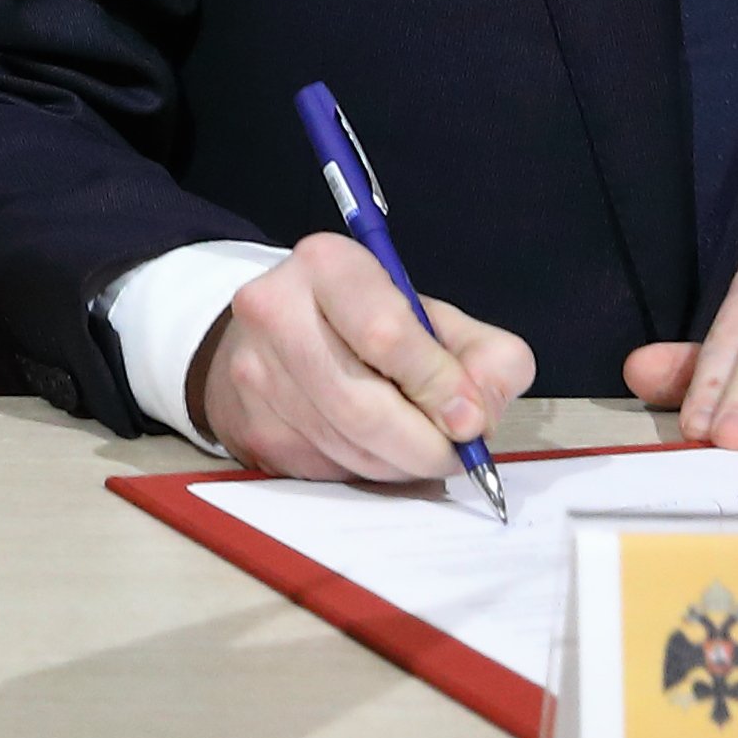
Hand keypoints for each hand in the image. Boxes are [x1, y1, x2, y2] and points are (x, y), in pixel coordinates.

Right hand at [185, 230, 538, 484]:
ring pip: (348, 448)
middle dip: (426, 445)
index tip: (470, 419)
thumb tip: (478, 416)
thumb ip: (486, 357)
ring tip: (420, 446)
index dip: (438, 387)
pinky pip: (327, 470)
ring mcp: (254, 373)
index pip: (386, 336)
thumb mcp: (437, 318)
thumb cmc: (370, 323)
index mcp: (328, 266)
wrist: (276, 333)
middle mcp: (275, 311)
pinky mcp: (251, 425)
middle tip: (457, 452)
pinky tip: (377, 447)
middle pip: (363, 408)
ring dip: (401, 463)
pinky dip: (368, 471)